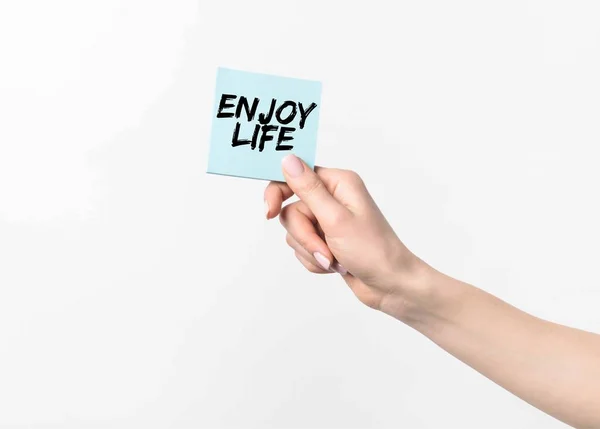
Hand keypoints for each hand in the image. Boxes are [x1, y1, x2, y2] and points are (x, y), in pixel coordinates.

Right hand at [264, 154, 428, 315]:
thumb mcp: (336, 218)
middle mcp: (333, 198)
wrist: (389, 285)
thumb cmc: (373, 250)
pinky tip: (335, 266)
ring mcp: (328, 220)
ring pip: (295, 232)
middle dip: (305, 236)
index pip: (295, 176)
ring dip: (312, 251)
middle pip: (292, 211)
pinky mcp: (326, 240)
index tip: (270, 212)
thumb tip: (288, 160)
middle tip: (324, 250)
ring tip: (335, 260)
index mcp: (338, 183)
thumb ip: (309, 190)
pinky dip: (315, 260)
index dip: (278, 193)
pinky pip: (303, 247)